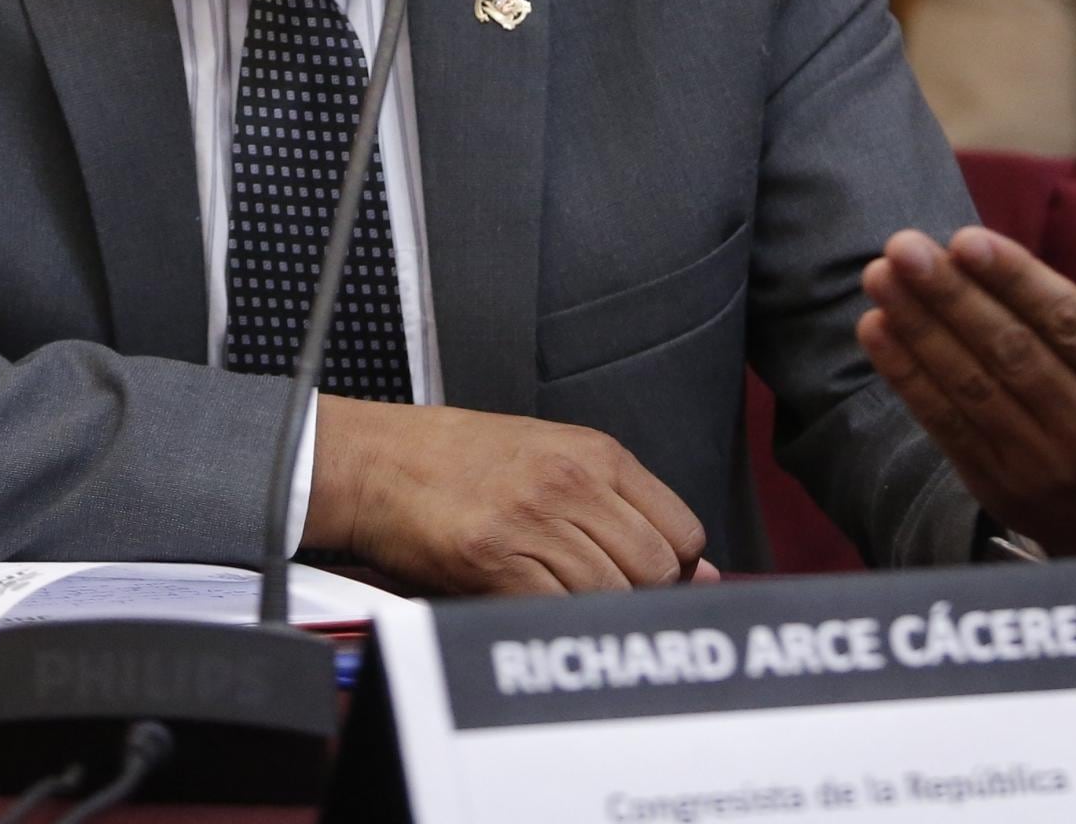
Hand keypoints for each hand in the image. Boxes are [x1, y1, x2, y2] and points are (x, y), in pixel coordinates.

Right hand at [305, 396, 711, 595]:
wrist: (378, 461)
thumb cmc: (458, 459)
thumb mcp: (555, 458)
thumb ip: (626, 508)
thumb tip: (698, 571)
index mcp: (595, 454)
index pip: (683, 531)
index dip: (675, 569)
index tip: (647, 580)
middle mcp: (572, 482)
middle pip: (655, 568)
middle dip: (640, 598)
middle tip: (602, 599)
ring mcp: (534, 519)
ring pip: (611, 595)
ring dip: (593, 614)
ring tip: (559, 601)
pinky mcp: (493, 557)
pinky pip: (555, 610)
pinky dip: (550, 622)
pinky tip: (529, 606)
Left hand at [857, 211, 1075, 556]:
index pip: (1074, 330)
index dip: (1019, 285)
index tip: (965, 239)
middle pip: (1013, 358)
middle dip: (951, 298)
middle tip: (903, 243)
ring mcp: (1043, 468)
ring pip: (972, 389)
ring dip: (919, 329)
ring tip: (879, 273)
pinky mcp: (998, 486)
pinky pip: (946, 427)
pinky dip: (906, 378)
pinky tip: (876, 328)